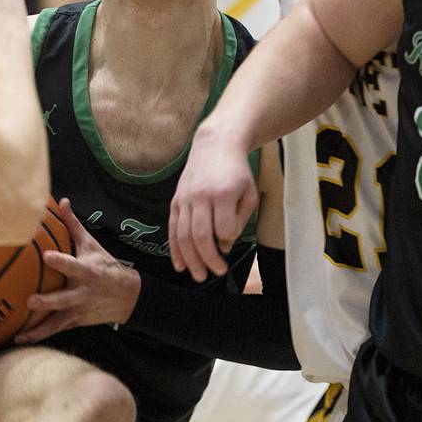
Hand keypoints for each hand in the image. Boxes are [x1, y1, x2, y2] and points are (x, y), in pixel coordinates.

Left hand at [15, 198, 140, 342]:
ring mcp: (78, 311)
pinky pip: (55, 331)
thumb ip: (74, 226)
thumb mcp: (92, 246)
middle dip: (48, 302)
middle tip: (31, 301)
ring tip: (20, 335)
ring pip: (58, 322)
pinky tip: (19, 340)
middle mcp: (82, 293)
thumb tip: (62, 201)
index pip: (72, 265)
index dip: (61, 261)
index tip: (47, 257)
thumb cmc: (105, 267)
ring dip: (39, 329)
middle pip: (64, 299)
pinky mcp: (75, 322)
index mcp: (86, 272)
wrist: (128, 297)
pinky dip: (38, 336)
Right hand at [168, 125, 257, 281]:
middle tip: (217, 273)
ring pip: (183, 235)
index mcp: (223, 193)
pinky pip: (172, 229)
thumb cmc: (237, 172)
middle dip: (208, 259)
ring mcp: (185, 198)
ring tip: (199, 276)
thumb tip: (224, 245)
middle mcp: (201, 196)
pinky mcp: (176, 200)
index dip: (228, 241)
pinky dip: (175, 249)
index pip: (224, 228)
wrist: (215, 145)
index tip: (230, 244)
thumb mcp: (248, 193)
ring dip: (191, 260)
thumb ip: (239, 220)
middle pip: (200, 236)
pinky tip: (180, 265)